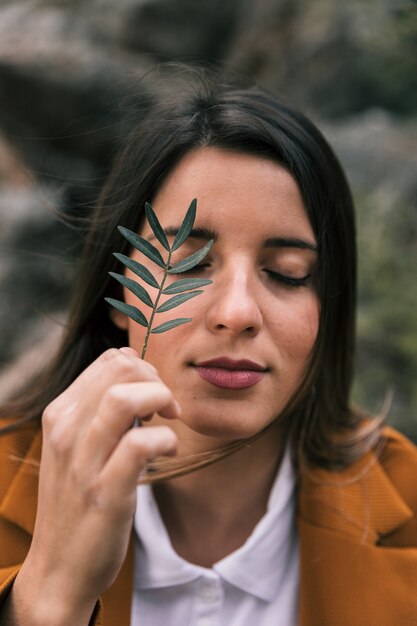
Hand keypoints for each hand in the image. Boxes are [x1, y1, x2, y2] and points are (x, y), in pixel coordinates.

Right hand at [8, 347, 178, 625]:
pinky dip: (165, 439)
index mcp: (60, 414)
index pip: (108, 361)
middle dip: (156, 379)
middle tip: (167, 407)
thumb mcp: (77, 444)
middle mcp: (66, 431)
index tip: (155, 393)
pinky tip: (170, 450)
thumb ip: (99, 406)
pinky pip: (141, 444)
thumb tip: (131, 363)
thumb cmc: (77, 498)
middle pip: (120, 370)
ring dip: (161, 401)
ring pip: (124, 399)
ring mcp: (83, 462)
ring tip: (170, 421)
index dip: (143, 368)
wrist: (58, 567)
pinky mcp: (105, 492)